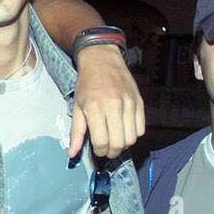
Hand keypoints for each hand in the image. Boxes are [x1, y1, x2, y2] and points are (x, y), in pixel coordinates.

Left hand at [70, 45, 145, 159]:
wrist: (102, 60)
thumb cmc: (87, 83)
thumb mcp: (77, 106)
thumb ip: (76, 132)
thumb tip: (72, 153)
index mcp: (95, 108)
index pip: (102, 142)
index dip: (99, 151)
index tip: (97, 150)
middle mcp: (114, 106)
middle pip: (118, 143)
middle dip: (112, 152)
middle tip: (107, 149)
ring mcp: (129, 103)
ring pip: (132, 138)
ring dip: (123, 144)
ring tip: (115, 139)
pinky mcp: (139, 102)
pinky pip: (141, 128)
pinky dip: (133, 134)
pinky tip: (124, 129)